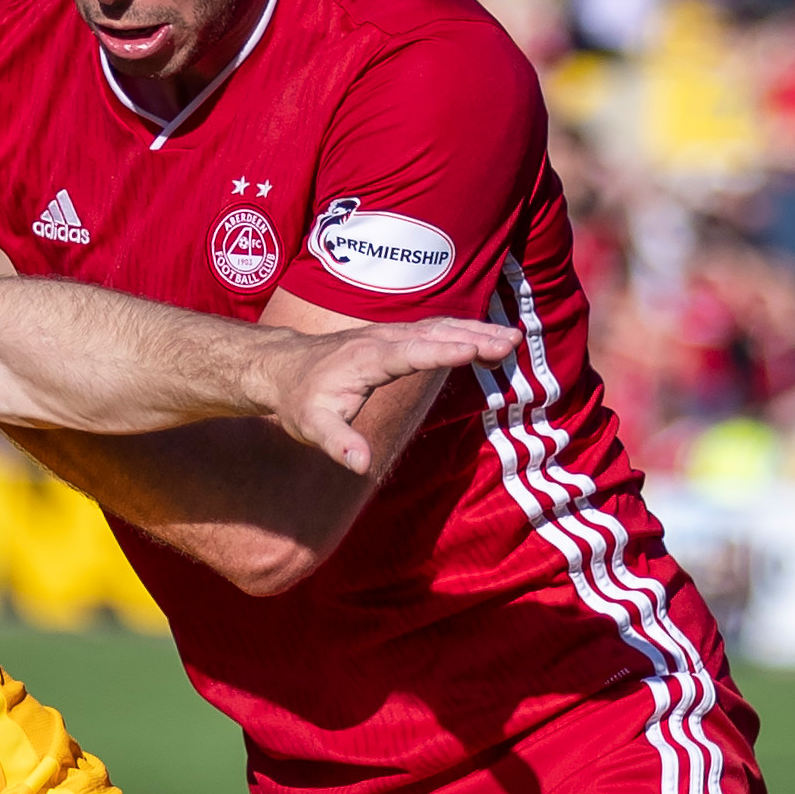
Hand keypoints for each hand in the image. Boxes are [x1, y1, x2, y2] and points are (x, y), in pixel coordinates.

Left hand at [263, 317, 517, 471]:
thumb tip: (360, 466)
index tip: (476, 349)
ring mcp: (390, 334)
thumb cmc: (299, 401)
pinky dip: (463, 332)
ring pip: (439, 327)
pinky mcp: (395, 337)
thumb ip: (337, 444)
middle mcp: (382, 339)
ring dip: (475, 330)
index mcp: (366, 358)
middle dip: (473, 336)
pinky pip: (434, 330)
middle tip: (511, 342)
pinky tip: (486, 339)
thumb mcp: (311, 428)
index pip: (411, 352)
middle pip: (434, 334)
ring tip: (512, 339)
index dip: (444, 351)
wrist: (283, 368)